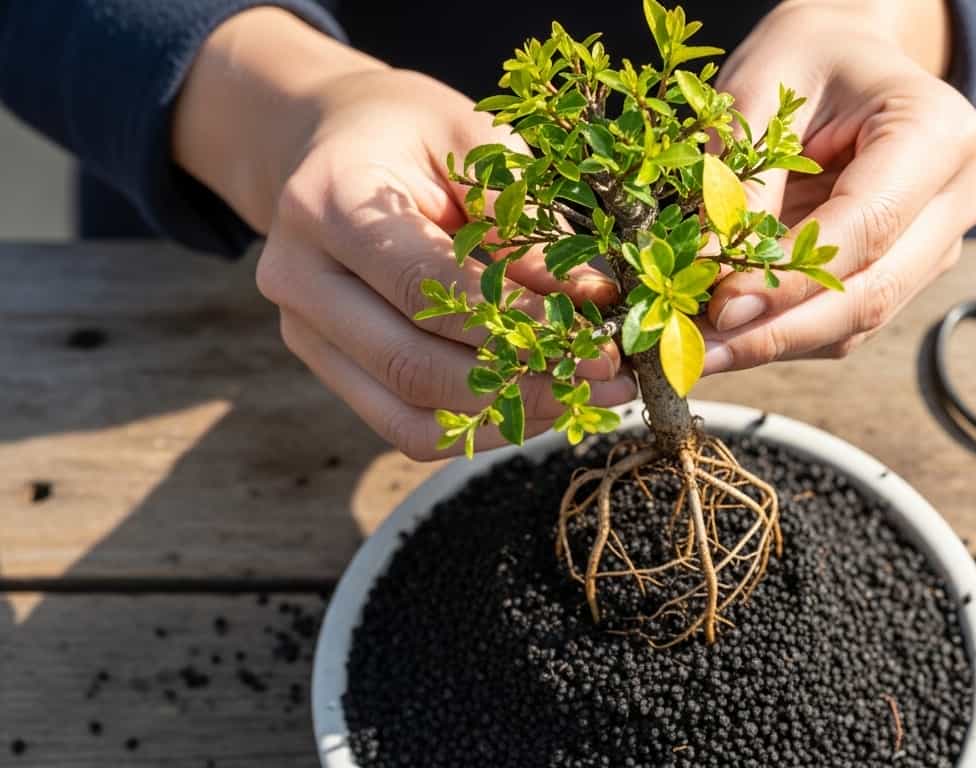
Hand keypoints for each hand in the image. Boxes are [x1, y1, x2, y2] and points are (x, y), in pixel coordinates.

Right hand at [173, 9, 634, 459]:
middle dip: (521, 382)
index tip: (595, 335)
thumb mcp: (471, 140)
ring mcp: (306, 333)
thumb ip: (523, 217)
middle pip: (412, 365)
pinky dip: (478, 428)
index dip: (516, 320)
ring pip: (408, 416)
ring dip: (508, 418)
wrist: (333, 143)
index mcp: (327, 202)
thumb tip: (591, 299)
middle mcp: (300, 277)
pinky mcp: (330, 368)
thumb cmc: (412, 133)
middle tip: (606, 378)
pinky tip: (542, 405)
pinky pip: (405, 427)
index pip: (425, 286)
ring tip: (586, 398)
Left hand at [701, 0, 975, 372]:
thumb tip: (706, 271)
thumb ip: (741, 180)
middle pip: (872, 292)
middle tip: (696, 351)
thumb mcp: (761, 92)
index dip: (791, 278)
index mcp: (938, 132)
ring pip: (860, 321)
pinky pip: (848, 322)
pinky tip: (729, 337)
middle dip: (778, 331)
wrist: (848, 54)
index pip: (867, 226)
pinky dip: (786, 334)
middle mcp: (958, 195)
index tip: (720, 306)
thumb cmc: (805, 58)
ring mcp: (940, 241)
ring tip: (698, 350)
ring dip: (775, 343)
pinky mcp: (911, 271)